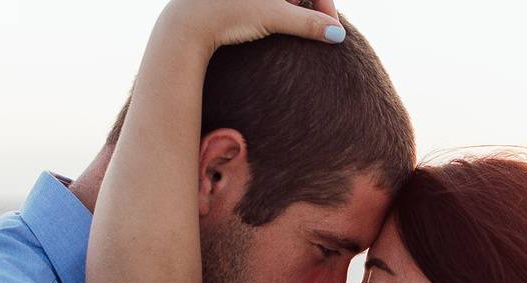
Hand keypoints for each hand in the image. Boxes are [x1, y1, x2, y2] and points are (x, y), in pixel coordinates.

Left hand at [161, 0, 344, 49]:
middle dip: (309, 6)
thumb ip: (308, 24)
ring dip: (293, 8)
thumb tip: (338, 35)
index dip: (327, 6)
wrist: (188, 22)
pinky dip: (277, 9)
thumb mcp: (273, 18)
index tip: (331, 30)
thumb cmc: (229, 14)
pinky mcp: (243, 1)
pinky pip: (271, 2)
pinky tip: (266, 22)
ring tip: (280, 24)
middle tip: (306, 28)